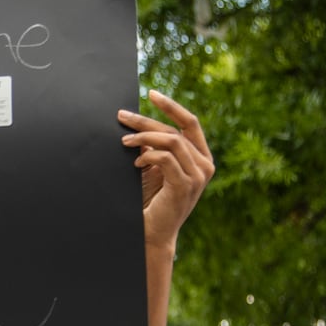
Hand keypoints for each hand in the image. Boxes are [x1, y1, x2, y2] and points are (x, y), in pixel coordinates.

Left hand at [119, 90, 213, 249]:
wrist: (153, 232)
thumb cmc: (152, 201)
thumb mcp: (155, 169)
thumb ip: (156, 147)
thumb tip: (140, 126)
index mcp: (201, 157)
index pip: (190, 122)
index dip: (171, 106)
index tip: (151, 93)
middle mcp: (205, 165)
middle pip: (176, 129)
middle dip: (146, 120)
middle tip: (121, 116)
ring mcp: (198, 175)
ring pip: (171, 141)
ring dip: (143, 137)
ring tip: (124, 142)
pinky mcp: (185, 185)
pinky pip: (165, 158)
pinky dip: (148, 155)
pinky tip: (136, 162)